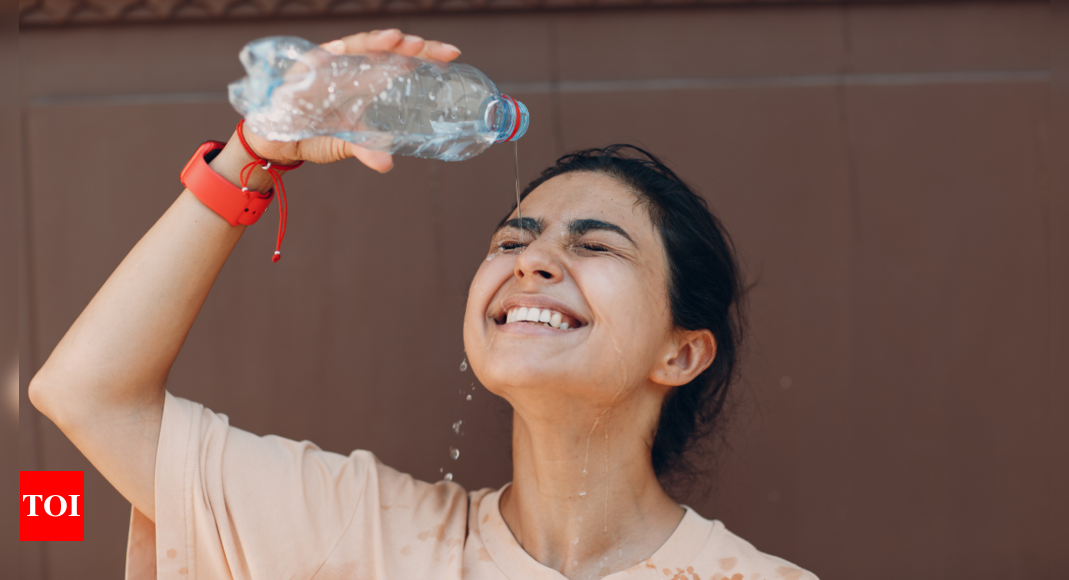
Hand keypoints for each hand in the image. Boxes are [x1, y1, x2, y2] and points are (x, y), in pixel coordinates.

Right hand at [239, 29, 461, 172]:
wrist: (275, 139)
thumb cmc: (314, 132)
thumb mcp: (346, 143)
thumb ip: (367, 150)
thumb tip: (388, 164)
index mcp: (368, 79)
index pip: (401, 61)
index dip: (426, 55)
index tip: (452, 55)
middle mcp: (351, 65)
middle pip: (385, 48)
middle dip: (407, 44)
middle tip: (426, 46)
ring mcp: (328, 63)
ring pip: (356, 45)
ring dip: (375, 41)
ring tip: (397, 40)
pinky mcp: (303, 68)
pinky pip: (317, 56)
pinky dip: (330, 52)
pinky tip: (343, 48)